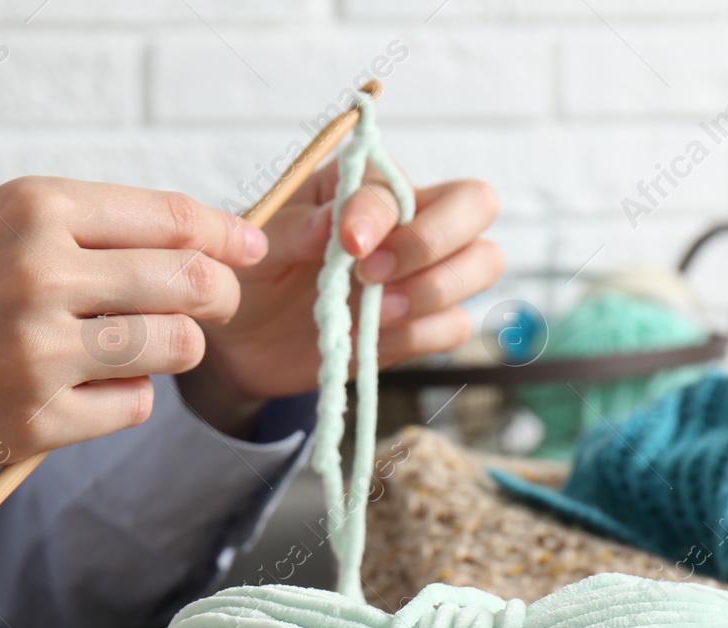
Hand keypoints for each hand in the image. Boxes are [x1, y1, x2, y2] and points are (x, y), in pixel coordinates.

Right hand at [0, 177, 267, 480]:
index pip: (174, 217)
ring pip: (175, 347)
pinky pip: (135, 405)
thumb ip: (102, 230)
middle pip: (191, 282)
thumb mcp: (7, 225)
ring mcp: (40, 350)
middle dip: (218, 297)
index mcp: (38, 209)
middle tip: (211, 308)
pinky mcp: (38, 418)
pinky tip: (88, 387)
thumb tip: (213, 245)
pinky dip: (127, 398)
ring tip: (139, 348)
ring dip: (175, 350)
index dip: (228, 237)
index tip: (250, 251)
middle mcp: (42, 272)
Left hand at [181, 164, 502, 435]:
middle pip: (475, 205)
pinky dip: (425, 333)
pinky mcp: (420, 325)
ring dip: (436, 288)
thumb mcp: (259, 245)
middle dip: (433, 240)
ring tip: (379, 311)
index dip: (379, 214)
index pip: (400, 185)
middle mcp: (407, 220)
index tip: (347, 244)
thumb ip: (295, 230)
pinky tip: (379, 336)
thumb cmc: (253, 275)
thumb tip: (334, 224)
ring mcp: (421, 273)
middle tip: (372, 275)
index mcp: (365, 184)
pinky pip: (456, 324)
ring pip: (483, 261)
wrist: (243, 342)